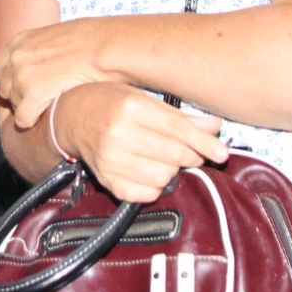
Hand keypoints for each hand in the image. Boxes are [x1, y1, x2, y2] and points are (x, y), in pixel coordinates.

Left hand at [0, 18, 113, 129]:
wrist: (102, 47)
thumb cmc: (88, 40)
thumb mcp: (53, 36)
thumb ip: (36, 50)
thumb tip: (37, 64)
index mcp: (19, 40)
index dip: (12, 77)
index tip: (26, 84)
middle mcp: (15, 57)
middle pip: (3, 87)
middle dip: (18, 95)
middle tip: (38, 98)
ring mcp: (20, 76)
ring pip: (13, 104)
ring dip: (28, 107)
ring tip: (48, 105)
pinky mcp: (31, 95)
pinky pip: (22, 118)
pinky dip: (32, 121)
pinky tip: (47, 115)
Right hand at [52, 82, 227, 203]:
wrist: (70, 118)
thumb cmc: (110, 102)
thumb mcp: (142, 98)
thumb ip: (180, 116)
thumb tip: (215, 127)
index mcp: (131, 108)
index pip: (179, 130)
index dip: (204, 143)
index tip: (221, 152)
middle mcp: (119, 135)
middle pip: (175, 155)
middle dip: (190, 155)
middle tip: (189, 151)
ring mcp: (111, 161)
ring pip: (164, 177)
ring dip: (171, 170)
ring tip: (161, 157)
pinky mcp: (108, 181)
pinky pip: (148, 194)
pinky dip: (155, 185)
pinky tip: (147, 170)